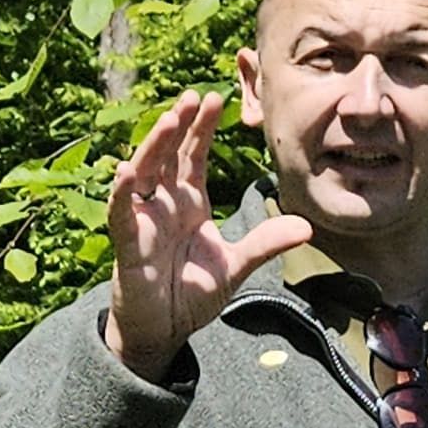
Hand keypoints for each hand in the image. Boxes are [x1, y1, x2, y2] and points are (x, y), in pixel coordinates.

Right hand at [103, 92, 312, 379]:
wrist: (164, 330)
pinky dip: (121, 193)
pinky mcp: (127, 243)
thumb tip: (307, 227)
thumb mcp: (235, 266)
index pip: (192, 156)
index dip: (202, 129)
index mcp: (189, 203)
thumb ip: (264, 243)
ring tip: (168, 120)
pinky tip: (126, 171)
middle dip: (179, 126)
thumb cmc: (191, 294)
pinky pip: (120, 213)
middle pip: (168, 155)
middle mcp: (163, 204)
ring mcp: (142, 220)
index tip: (215, 98)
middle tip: (193, 97)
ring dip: (153, 146)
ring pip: (143, 173)